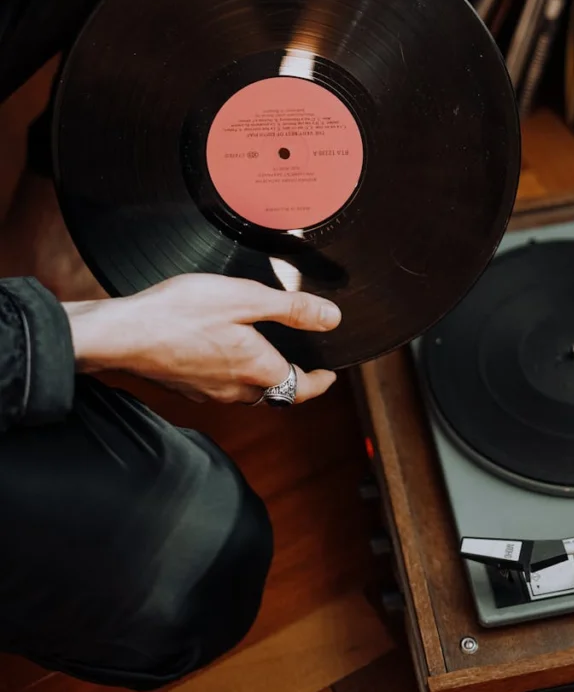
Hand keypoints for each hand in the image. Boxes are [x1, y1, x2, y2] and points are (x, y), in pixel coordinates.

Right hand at [64, 274, 339, 404]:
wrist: (122, 335)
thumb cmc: (181, 313)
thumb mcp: (245, 298)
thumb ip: (291, 308)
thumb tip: (332, 319)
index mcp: (257, 369)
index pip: (301, 389)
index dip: (320, 383)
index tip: (330, 375)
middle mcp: (234, 388)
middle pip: (275, 393)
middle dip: (291, 380)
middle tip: (302, 364)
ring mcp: (206, 391)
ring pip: (245, 392)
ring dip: (261, 379)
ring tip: (264, 355)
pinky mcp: (183, 385)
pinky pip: (218, 386)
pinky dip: (231, 374)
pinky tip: (220, 353)